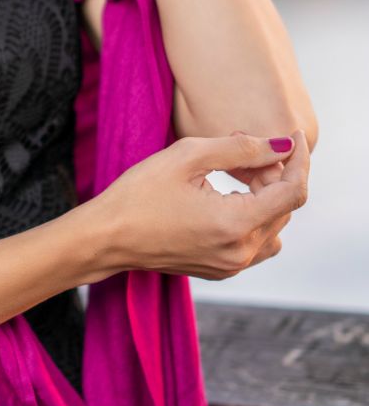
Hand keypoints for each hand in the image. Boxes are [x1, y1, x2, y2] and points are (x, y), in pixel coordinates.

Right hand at [89, 130, 309, 279]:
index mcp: (235, 224)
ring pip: (273, 224)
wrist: (106, 237)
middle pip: (284, 207)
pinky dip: (253, 215)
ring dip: (266, 195)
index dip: (299, 159)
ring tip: (236, 171)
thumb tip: (282, 145)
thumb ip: (242, 148)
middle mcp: (240, 252)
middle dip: (274, 173)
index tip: (293, 136)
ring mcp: (231, 266)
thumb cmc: (139, 193)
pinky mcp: (221, 269)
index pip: (293, 191)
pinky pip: (256, 241)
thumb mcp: (188, 156)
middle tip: (245, 146)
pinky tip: (228, 196)